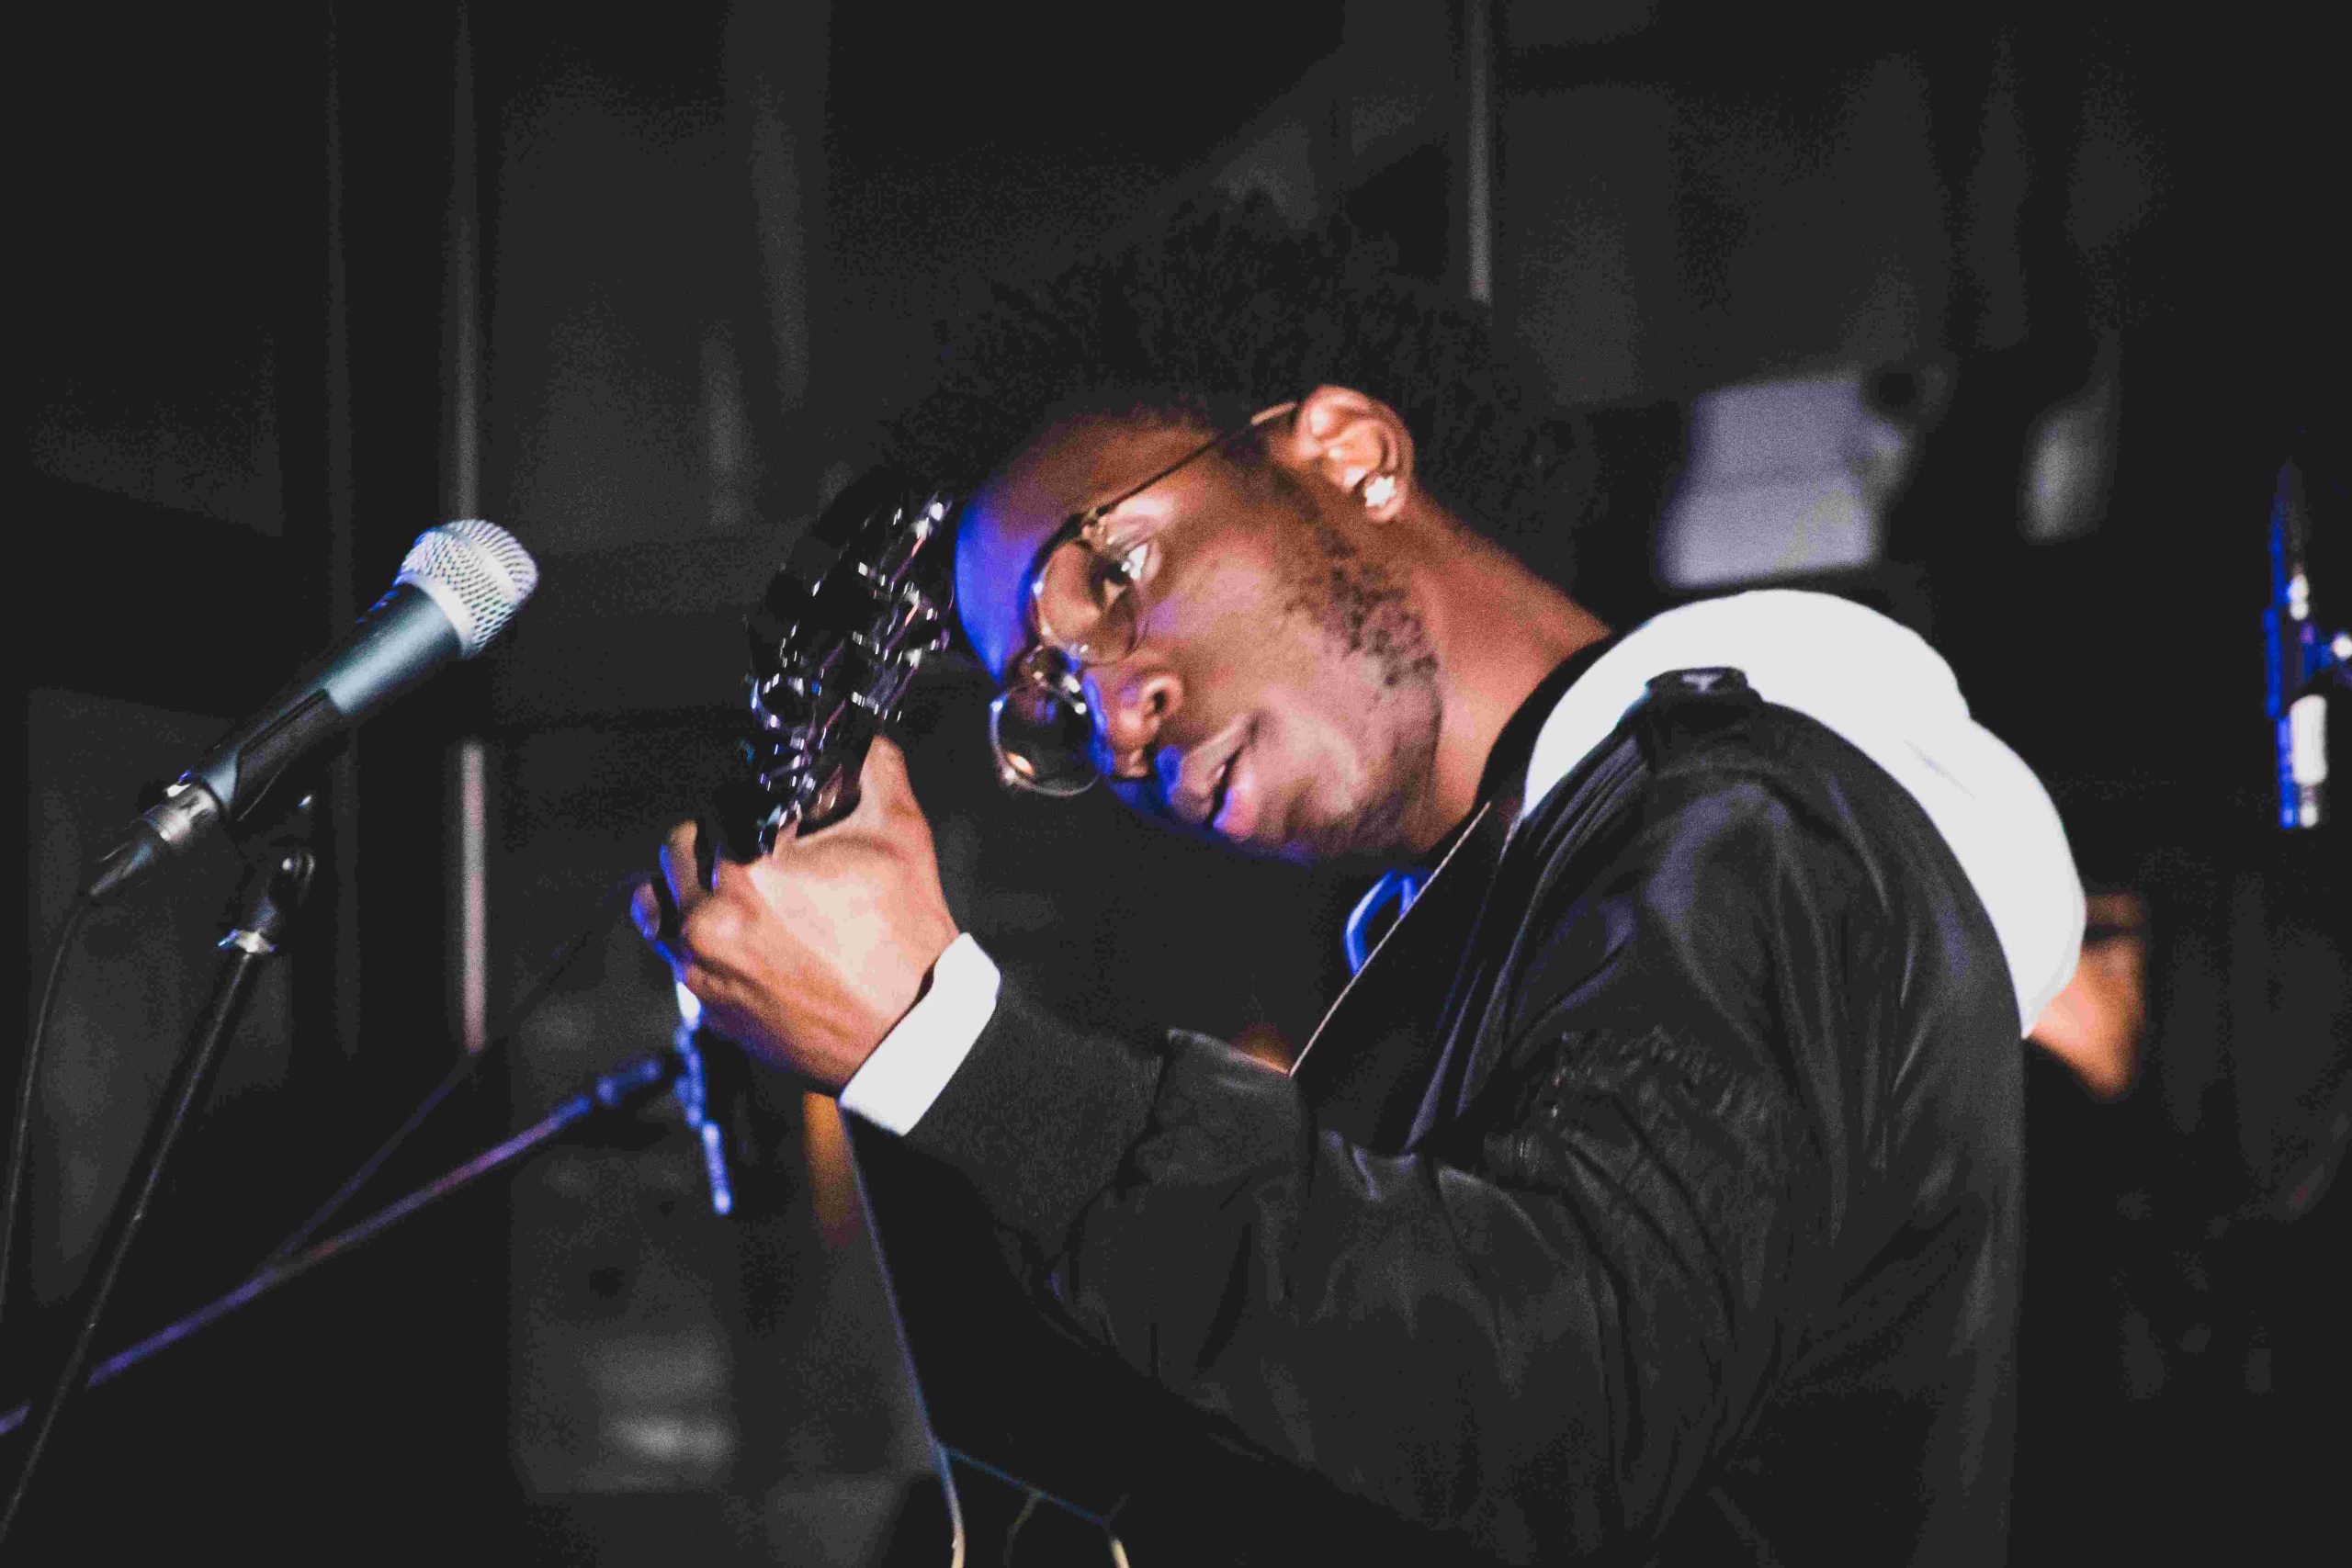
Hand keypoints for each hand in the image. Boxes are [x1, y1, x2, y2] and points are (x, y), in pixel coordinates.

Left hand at [633, 737, 959, 1089]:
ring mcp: (701, 968)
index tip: (768, 811)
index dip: (746, 799)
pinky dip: (698, 938)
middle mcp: (711, 919)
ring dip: (690, 887)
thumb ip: (874, 769)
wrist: (908, 1035)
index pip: (717, 804)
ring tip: (737, 892)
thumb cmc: (906, 943)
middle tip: (756, 849)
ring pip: (660, 901)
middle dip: (714, 839)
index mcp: (750, 868)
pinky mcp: (705, 1006)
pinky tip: (744, 937)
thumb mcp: (901, 836)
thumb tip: (858, 739)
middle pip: (679, 848)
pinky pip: (676, 954)